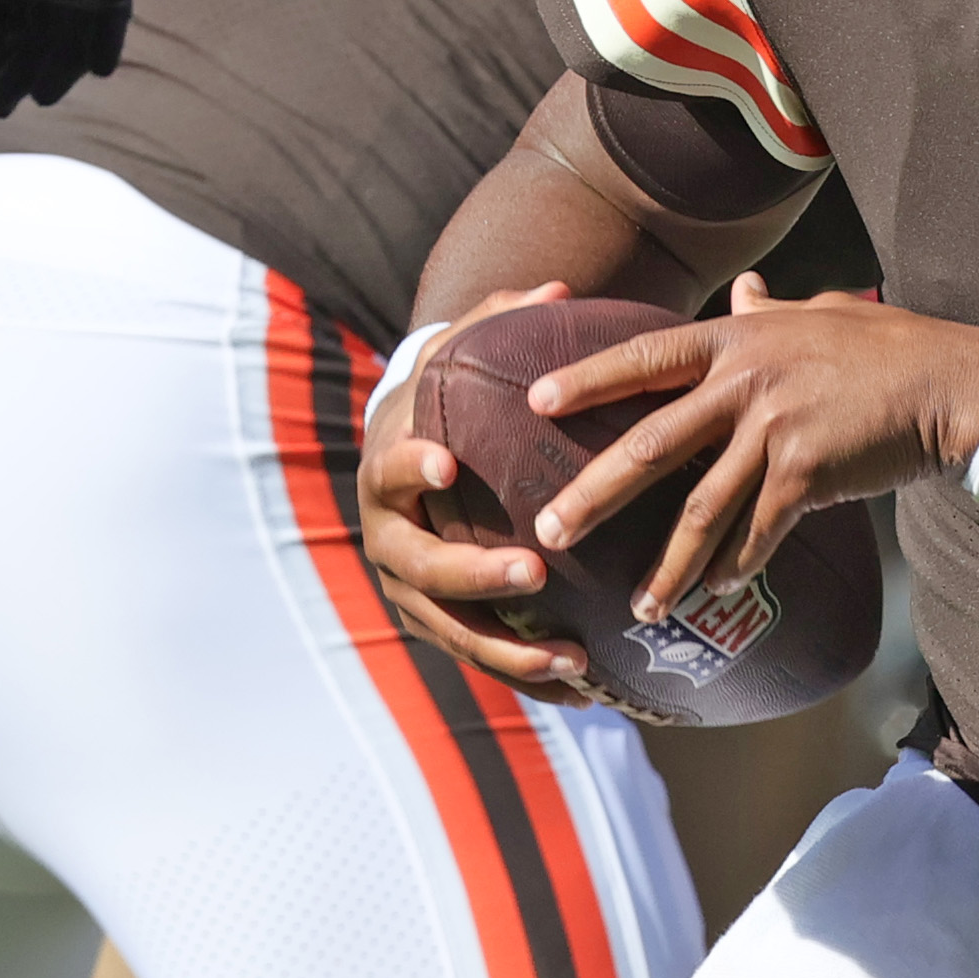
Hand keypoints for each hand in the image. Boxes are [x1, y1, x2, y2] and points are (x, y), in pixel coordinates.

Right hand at [359, 282, 593, 696]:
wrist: (420, 459)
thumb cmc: (451, 401)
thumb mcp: (462, 355)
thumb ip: (499, 318)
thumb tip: (555, 287)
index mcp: (392, 473)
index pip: (394, 471)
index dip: (413, 470)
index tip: (448, 466)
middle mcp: (392, 541)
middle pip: (423, 570)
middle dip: (475, 578)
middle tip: (533, 574)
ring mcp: (414, 591)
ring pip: (452, 632)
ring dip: (508, 652)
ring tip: (572, 662)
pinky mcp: (444, 624)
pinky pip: (483, 657)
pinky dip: (527, 675)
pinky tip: (586, 690)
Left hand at [526, 275, 978, 620]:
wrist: (952, 384)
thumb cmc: (890, 347)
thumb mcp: (824, 314)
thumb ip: (772, 310)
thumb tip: (743, 287)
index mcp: (741, 340)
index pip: (647, 357)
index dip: (589, 379)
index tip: (534, 403)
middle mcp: (748, 382)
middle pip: (652, 445)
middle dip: (595, 493)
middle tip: (549, 531)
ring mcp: (776, 428)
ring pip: (702, 507)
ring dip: (666, 562)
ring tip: (638, 604)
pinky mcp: (808, 472)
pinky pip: (758, 530)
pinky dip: (735, 565)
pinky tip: (716, 592)